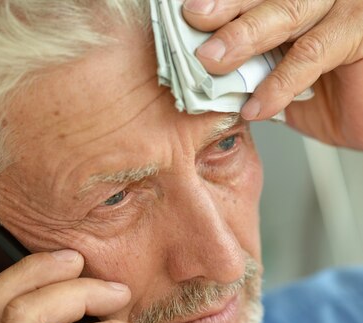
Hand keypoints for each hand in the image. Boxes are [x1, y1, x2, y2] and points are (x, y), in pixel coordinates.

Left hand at [182, 0, 362, 147]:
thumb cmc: (338, 98)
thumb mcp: (284, 82)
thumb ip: (253, 70)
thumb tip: (207, 74)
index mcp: (299, 2)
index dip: (222, 1)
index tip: (183, 12)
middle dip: (225, 7)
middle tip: (193, 20)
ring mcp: (344, 5)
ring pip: (287, 11)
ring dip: (245, 34)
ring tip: (214, 58)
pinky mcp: (359, 30)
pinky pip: (311, 55)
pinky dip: (280, 82)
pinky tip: (257, 105)